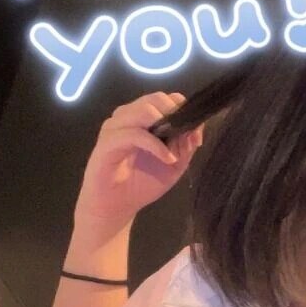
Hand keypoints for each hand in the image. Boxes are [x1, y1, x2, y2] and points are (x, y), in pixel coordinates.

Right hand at [73, 92, 202, 229]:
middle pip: (155, 99)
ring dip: (167, 128)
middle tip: (187, 138)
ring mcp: (114, 127)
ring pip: (144, 110)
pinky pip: (135, 134)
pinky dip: (155, 145)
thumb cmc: (141, 185)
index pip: (164, 98)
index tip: (195, 131)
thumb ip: (186, 146)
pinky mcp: (107, 142)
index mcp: (141, 118)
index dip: (182, 109)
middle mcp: (126, 116)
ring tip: (176, 151)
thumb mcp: (173, 166)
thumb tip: (198, 128)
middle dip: (176, 116)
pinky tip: (167, 158)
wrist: (115, 208)